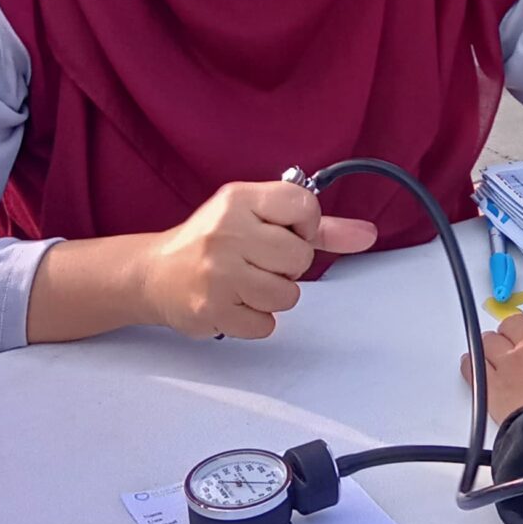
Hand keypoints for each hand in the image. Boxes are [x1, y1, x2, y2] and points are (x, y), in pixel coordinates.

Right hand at [139, 178, 376, 339]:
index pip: (304, 206)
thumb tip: (368, 234)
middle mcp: (227, 230)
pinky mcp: (211, 308)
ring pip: (287, 294)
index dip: (306, 226)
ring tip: (245, 283)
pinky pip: (266, 324)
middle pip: (300, 256)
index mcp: (239, 198)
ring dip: (272, 295)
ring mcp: (217, 272)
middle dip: (287, 265)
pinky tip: (233, 303)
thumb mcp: (257, 217)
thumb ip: (317, 226)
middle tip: (258, 262)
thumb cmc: (212, 242)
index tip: (287, 232)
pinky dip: (255, 320)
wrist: (155, 273)